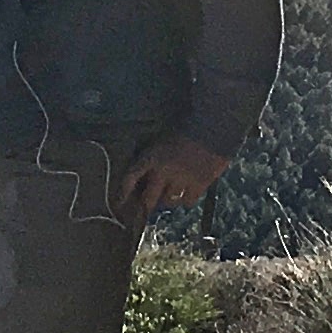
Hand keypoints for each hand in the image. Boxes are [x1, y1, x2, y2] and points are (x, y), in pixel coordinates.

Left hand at [114, 133, 229, 223]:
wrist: (212, 126)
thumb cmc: (188, 127)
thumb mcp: (164, 138)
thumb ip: (155, 157)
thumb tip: (148, 174)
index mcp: (151, 156)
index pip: (131, 178)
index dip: (123, 192)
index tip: (119, 203)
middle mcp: (163, 172)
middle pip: (149, 198)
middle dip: (147, 203)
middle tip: (147, 206)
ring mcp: (180, 181)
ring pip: (169, 201)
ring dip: (168, 200)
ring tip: (170, 195)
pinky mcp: (198, 186)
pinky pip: (188, 201)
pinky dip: (186, 200)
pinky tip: (187, 194)